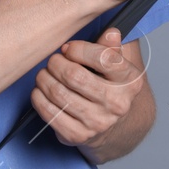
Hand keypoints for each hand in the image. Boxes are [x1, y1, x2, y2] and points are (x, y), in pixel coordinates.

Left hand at [30, 28, 149, 159]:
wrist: (115, 126)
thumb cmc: (111, 87)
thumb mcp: (118, 65)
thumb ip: (111, 47)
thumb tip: (110, 33)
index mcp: (130, 81)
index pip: (103, 58)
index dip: (78, 49)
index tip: (68, 48)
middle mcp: (117, 103)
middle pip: (74, 76)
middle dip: (56, 63)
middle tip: (52, 61)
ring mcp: (98, 122)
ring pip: (58, 93)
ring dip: (44, 79)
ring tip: (44, 74)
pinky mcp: (78, 135)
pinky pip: (49, 113)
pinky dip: (39, 98)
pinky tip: (41, 91)